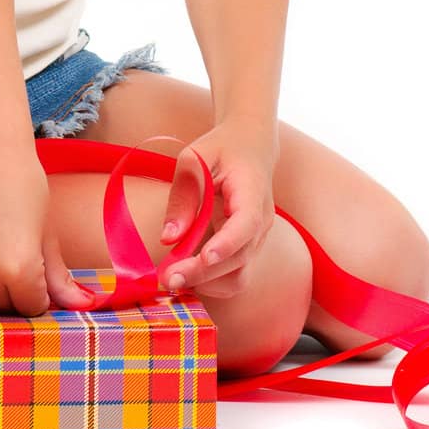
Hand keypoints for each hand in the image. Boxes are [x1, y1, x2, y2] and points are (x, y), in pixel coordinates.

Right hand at [0, 144, 96, 316]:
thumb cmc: (24, 186)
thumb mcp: (46, 232)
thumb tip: (82, 306)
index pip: (31, 307)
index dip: (37, 293)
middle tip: (14, 263)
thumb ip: (58, 275)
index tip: (36, 274)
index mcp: (20, 268)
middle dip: (12, 294)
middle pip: (2, 308)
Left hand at [154, 119, 279, 299]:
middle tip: (167, 278)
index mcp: (252, 192)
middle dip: (203, 272)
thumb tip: (169, 237)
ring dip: (207, 283)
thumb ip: (184, 194)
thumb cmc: (221, 148)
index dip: (226, 243)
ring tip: (172, 279)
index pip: (247, 223)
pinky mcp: (246, 248)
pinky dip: (211, 281)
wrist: (250, 145)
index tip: (203, 257)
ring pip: (239, 275)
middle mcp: (261, 222)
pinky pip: (233, 275)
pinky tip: (185, 275)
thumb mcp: (195, 157)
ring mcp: (256, 239)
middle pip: (238, 258)